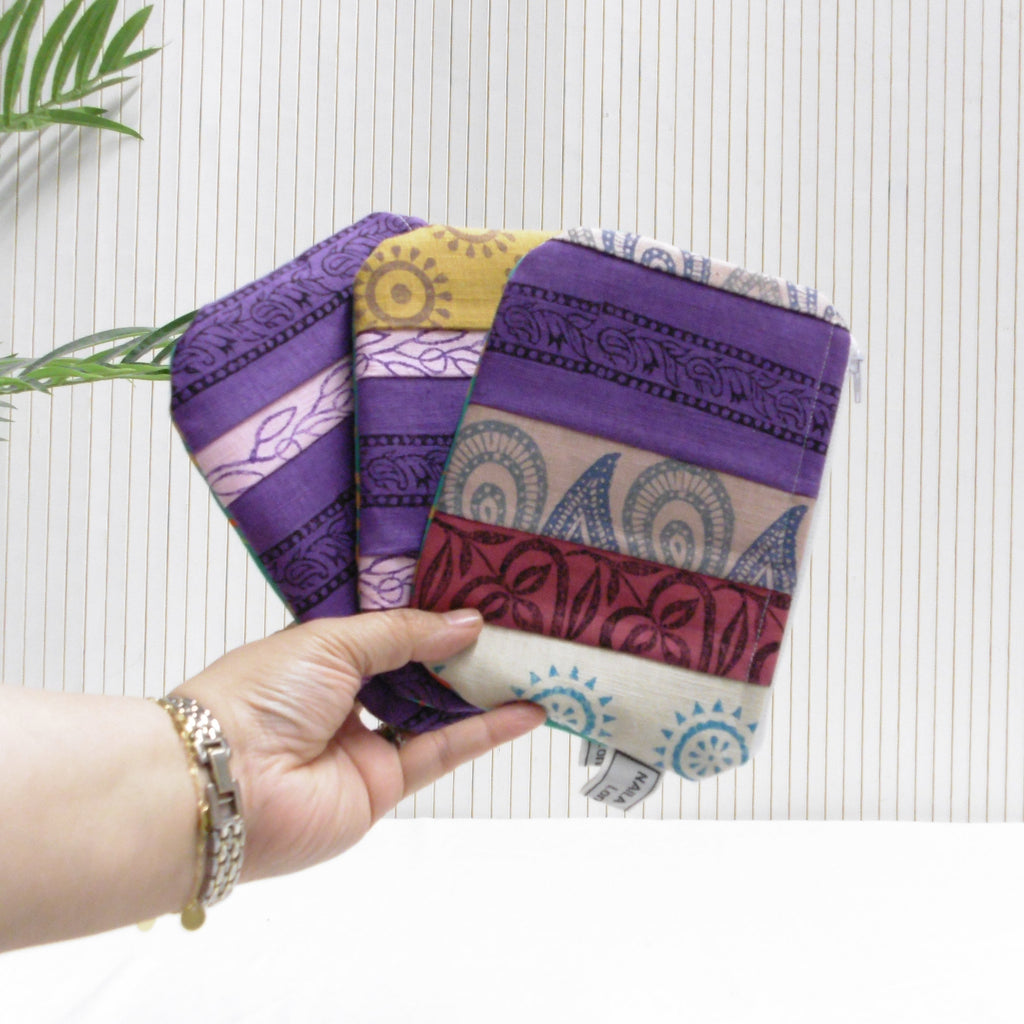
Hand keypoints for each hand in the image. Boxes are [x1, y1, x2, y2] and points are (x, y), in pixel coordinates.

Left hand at [172, 607, 545, 880]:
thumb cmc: (264, 692)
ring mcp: (365, 743)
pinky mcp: (384, 786)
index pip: (383, 627)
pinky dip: (486, 732)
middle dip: (460, 647)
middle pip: (414, 668)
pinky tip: (527, 709)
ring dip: (481, 688)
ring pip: (435, 710)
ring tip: (531, 658)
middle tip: (513, 619)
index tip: (474, 587)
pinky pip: (443, 752)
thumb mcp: (332, 641)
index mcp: (319, 653)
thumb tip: (468, 623)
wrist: (226, 784)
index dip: (426, 611)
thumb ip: (404, 632)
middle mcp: (343, 696)